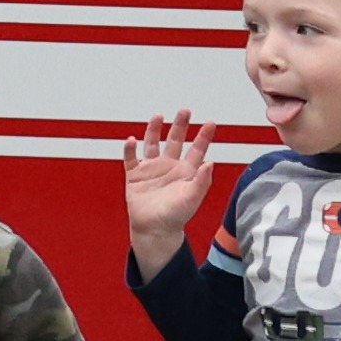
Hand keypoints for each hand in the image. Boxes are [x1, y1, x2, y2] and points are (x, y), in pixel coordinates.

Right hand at [119, 111, 212, 275]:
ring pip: (153, 144)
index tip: (211, 123)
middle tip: (185, 111)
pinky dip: (129, 150)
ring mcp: (152, 170)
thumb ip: (201, 181)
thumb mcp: (192, 198)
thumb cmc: (175, 217)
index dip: (204, 136)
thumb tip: (209, 163)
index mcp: (186, 172)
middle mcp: (169, 167)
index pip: (197, 150)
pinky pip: (131, 159)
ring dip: (154, 130)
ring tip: (158, 116)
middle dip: (180, 125)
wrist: (153, 230)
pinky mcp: (135, 176)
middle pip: (175, 141)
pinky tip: (131, 140)